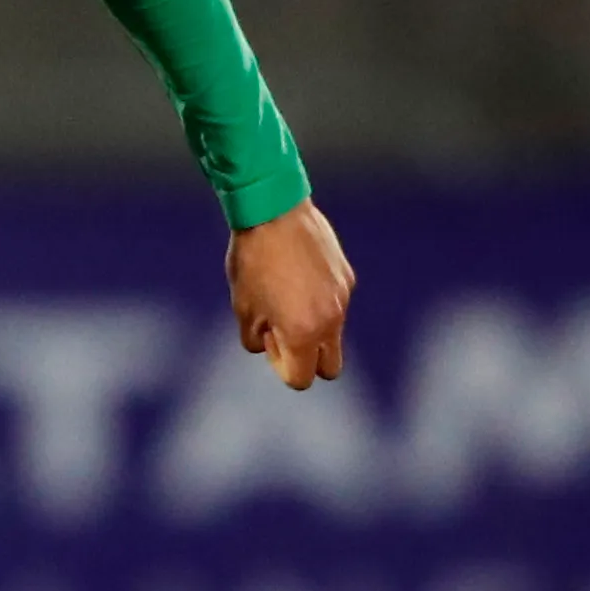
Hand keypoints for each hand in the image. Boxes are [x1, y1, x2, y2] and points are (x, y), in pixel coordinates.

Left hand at [227, 198, 353, 391]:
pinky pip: (336, 302)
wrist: (274, 211)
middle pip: (330, 368)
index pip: (300, 379)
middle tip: (282, 329)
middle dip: (308, 359)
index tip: (268, 337)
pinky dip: (319, 301)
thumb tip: (272, 343)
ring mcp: (343, 298)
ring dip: (313, 329)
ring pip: (334, 333)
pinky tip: (296, 273)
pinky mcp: (347, 276)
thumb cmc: (252, 261)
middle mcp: (332, 321)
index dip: (280, 365)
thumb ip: (258, 339)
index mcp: (305, 334)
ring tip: (286, 296)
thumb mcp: (243, 308)